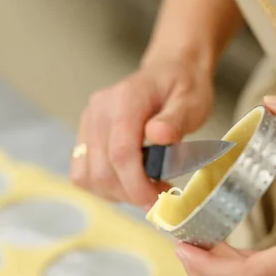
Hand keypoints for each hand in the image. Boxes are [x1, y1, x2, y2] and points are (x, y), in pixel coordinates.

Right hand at [70, 60, 213, 207]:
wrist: (169, 71)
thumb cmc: (183, 87)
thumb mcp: (191, 101)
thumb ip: (176, 119)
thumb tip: (159, 135)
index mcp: (126, 100)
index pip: (121, 153)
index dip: (137, 185)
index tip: (158, 203)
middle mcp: (99, 110)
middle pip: (102, 170)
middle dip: (131, 194)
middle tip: (160, 198)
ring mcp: (88, 122)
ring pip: (88, 176)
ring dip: (118, 193)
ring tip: (146, 189)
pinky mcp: (85, 135)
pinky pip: (83, 173)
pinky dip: (105, 187)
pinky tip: (129, 183)